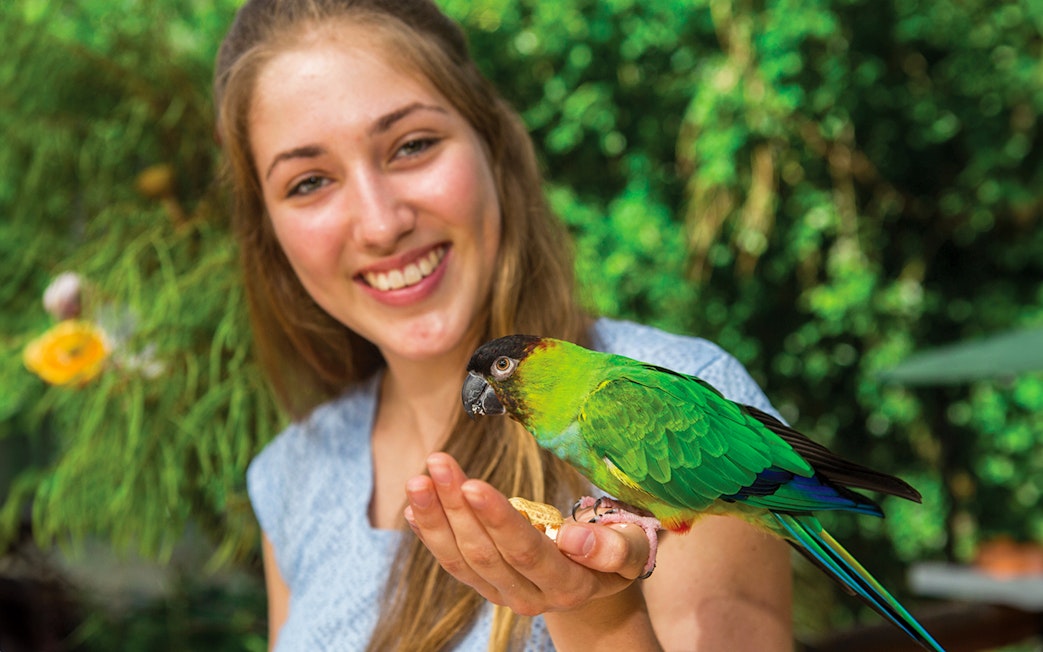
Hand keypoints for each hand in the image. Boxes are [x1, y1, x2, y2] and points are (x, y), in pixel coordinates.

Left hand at [404, 452, 651, 615]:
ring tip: (418, 479)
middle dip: (456, 505)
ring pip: (460, 557)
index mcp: (568, 585)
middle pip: (484, 551)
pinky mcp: (485, 585)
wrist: (596, 579)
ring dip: (435, 516)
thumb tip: (572, 537)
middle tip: (438, 462)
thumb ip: (613, 548)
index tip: (472, 485)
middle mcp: (530, 597)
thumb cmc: (617, 550)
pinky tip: (414, 505)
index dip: (497, 519)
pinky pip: (451, 561)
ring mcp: (503, 594)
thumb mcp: (630, 548)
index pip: (526, 551)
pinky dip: (429, 532)